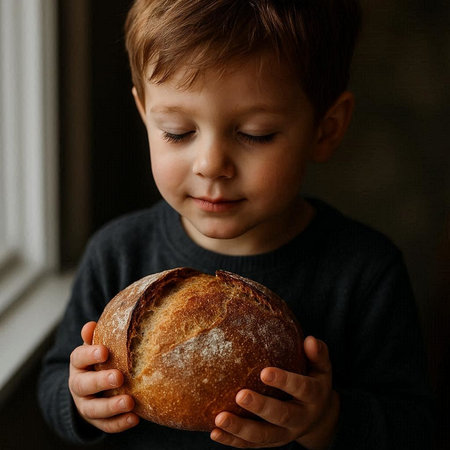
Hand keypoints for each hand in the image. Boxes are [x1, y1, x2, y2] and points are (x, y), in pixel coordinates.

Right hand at [69, 321, 139, 432]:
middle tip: (118, 377)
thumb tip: (90, 325)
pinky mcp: (96, 420)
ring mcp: (85, 404)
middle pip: (83, 385)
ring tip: (129, 402)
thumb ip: (94, 337)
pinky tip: (135, 418)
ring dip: (111, 407)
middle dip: (100, 381)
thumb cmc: (99, 360)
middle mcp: (78, 385)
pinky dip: (119, 423)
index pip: (78, 358)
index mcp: (78, 364)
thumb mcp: (95, 346)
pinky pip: (106, 425)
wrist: (90, 386)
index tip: (104, 351)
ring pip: (93, 409)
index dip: (89, 355)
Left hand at [211, 336, 338, 448]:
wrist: (319, 418)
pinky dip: (232, 441)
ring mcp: (284, 434)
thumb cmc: (314, 381)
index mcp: (313, 397)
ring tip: (220, 418)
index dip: (285, 381)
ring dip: (240, 428)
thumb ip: (318, 354)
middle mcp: (300, 418)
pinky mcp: (269, 443)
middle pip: (281, 415)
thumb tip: (310, 340)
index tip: (264, 372)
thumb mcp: (322, 368)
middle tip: (240, 395)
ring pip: (263, 436)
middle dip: (260, 407)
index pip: (302, 389)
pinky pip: (250, 445)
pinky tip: (215, 432)